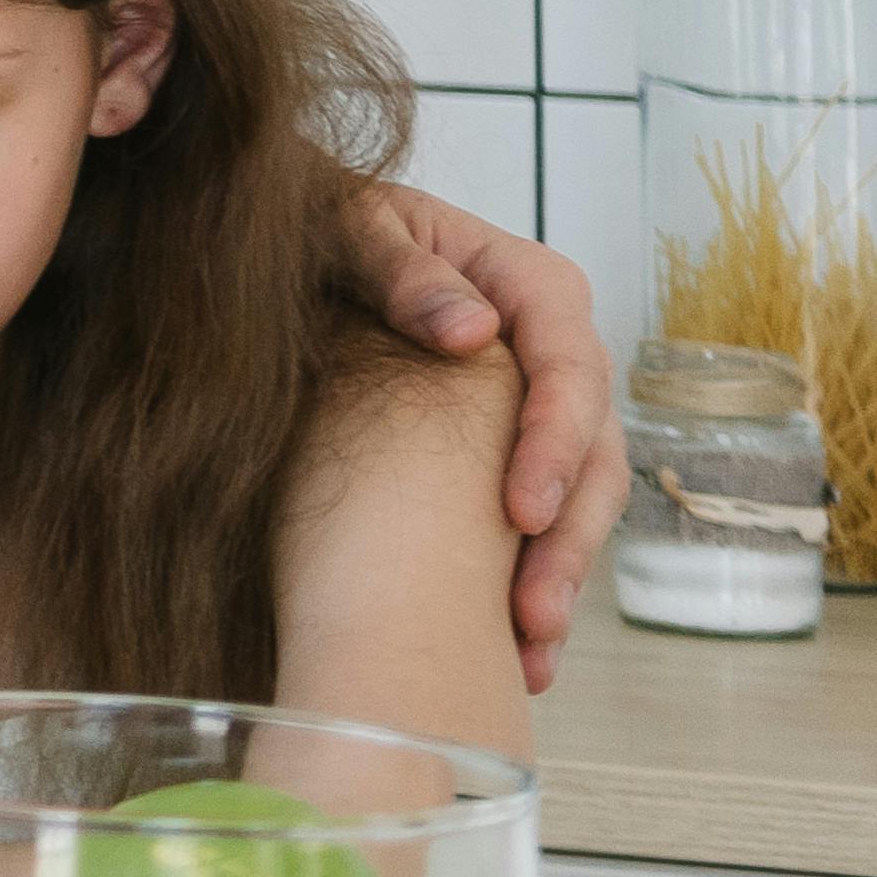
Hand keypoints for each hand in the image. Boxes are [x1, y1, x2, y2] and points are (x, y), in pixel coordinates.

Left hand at [337, 178, 622, 693]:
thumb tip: (475, 332)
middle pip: (591, 449)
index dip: (553, 441)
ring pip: (580, 498)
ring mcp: (536, 405)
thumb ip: (403, 269)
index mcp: (528, 284)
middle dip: (566, 538)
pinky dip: (526, 576)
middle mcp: (548, 349)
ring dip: (557, 576)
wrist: (284, 244)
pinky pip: (539, 519)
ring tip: (526, 652)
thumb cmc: (313, 223)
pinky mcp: (507, 449)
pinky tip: (509, 646)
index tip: (517, 513)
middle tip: (530, 616)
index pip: (570, 365)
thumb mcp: (347, 226)